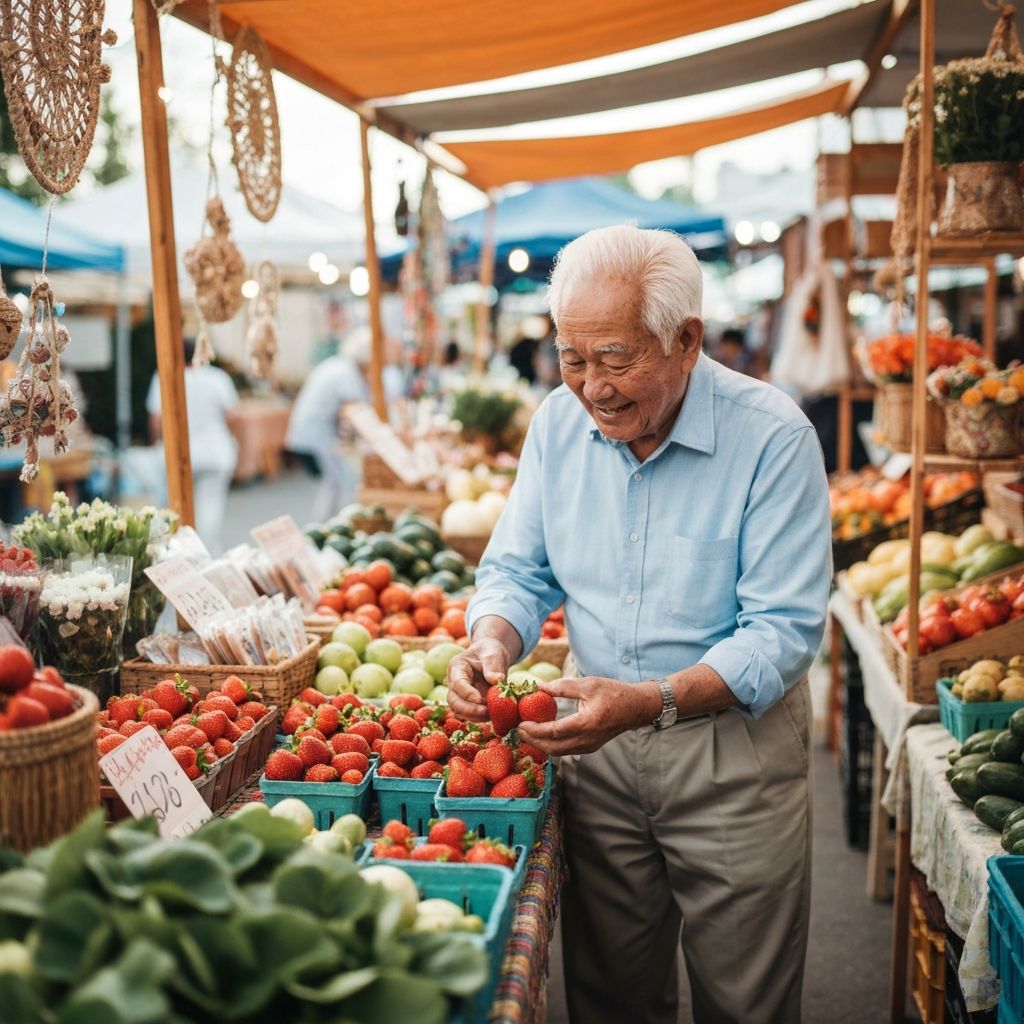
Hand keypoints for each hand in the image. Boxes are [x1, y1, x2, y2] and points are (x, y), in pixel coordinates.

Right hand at [446, 637, 512, 721]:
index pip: (457, 683)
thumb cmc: (490, 652)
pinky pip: (469, 715)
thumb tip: (497, 680)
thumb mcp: (494, 654)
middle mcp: (454, 682)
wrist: (490, 656)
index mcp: (457, 667)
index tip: (480, 699)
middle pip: (453, 700)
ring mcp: (459, 694)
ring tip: (492, 714)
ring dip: (474, 716)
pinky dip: (480, 718)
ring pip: (459, 711)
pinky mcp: (468, 703)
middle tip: (486, 711)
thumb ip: (494, 666)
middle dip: (468, 709)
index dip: (467, 693)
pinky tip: (492, 715)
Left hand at [517, 676, 651, 755]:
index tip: (520, 723)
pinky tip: (542, 735)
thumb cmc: (614, 692)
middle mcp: (587, 739)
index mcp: (587, 723)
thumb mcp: (588, 684)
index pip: (554, 732)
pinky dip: (551, 745)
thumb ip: (563, 686)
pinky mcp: (590, 747)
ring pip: (559, 752)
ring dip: (541, 745)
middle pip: (553, 747)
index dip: (535, 730)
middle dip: (533, 740)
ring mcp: (589, 746)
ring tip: (526, 733)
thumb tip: (540, 687)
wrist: (636, 707)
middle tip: (518, 730)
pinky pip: (566, 750)